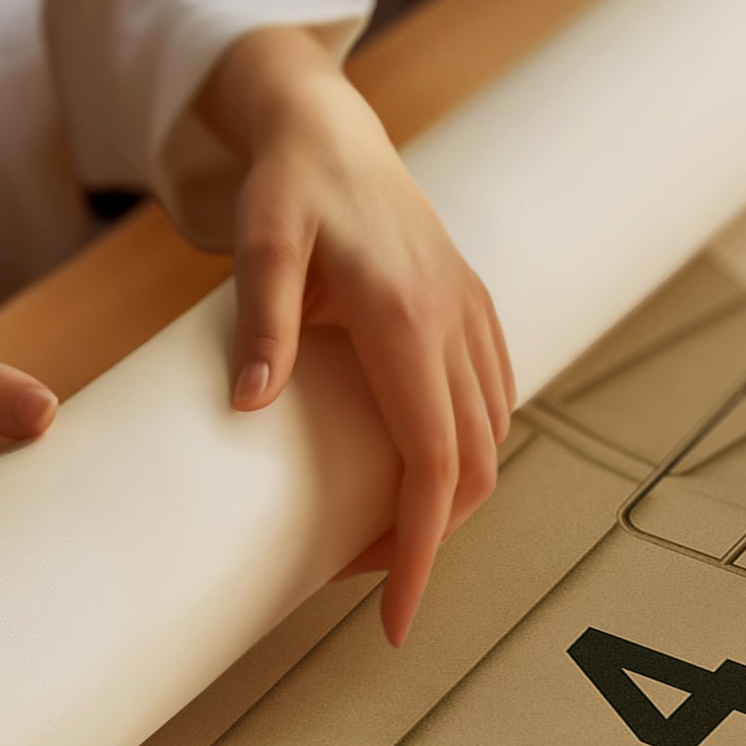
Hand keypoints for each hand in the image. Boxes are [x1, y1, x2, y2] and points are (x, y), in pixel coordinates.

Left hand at [194, 29, 515, 646]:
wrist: (330, 127)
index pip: (431, 462)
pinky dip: (466, 452)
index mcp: (404, 317)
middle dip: (431, 540)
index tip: (397, 618)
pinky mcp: (473, 311)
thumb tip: (251, 405)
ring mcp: (472, 316)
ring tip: (385, 533)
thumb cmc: (288, 184)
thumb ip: (261, 320)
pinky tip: (421, 467)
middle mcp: (453, 322)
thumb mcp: (259, 241)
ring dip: (448, 500)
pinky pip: (494, 400)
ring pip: (490, 440)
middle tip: (366, 578)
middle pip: (472, 467)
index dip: (420, 551)